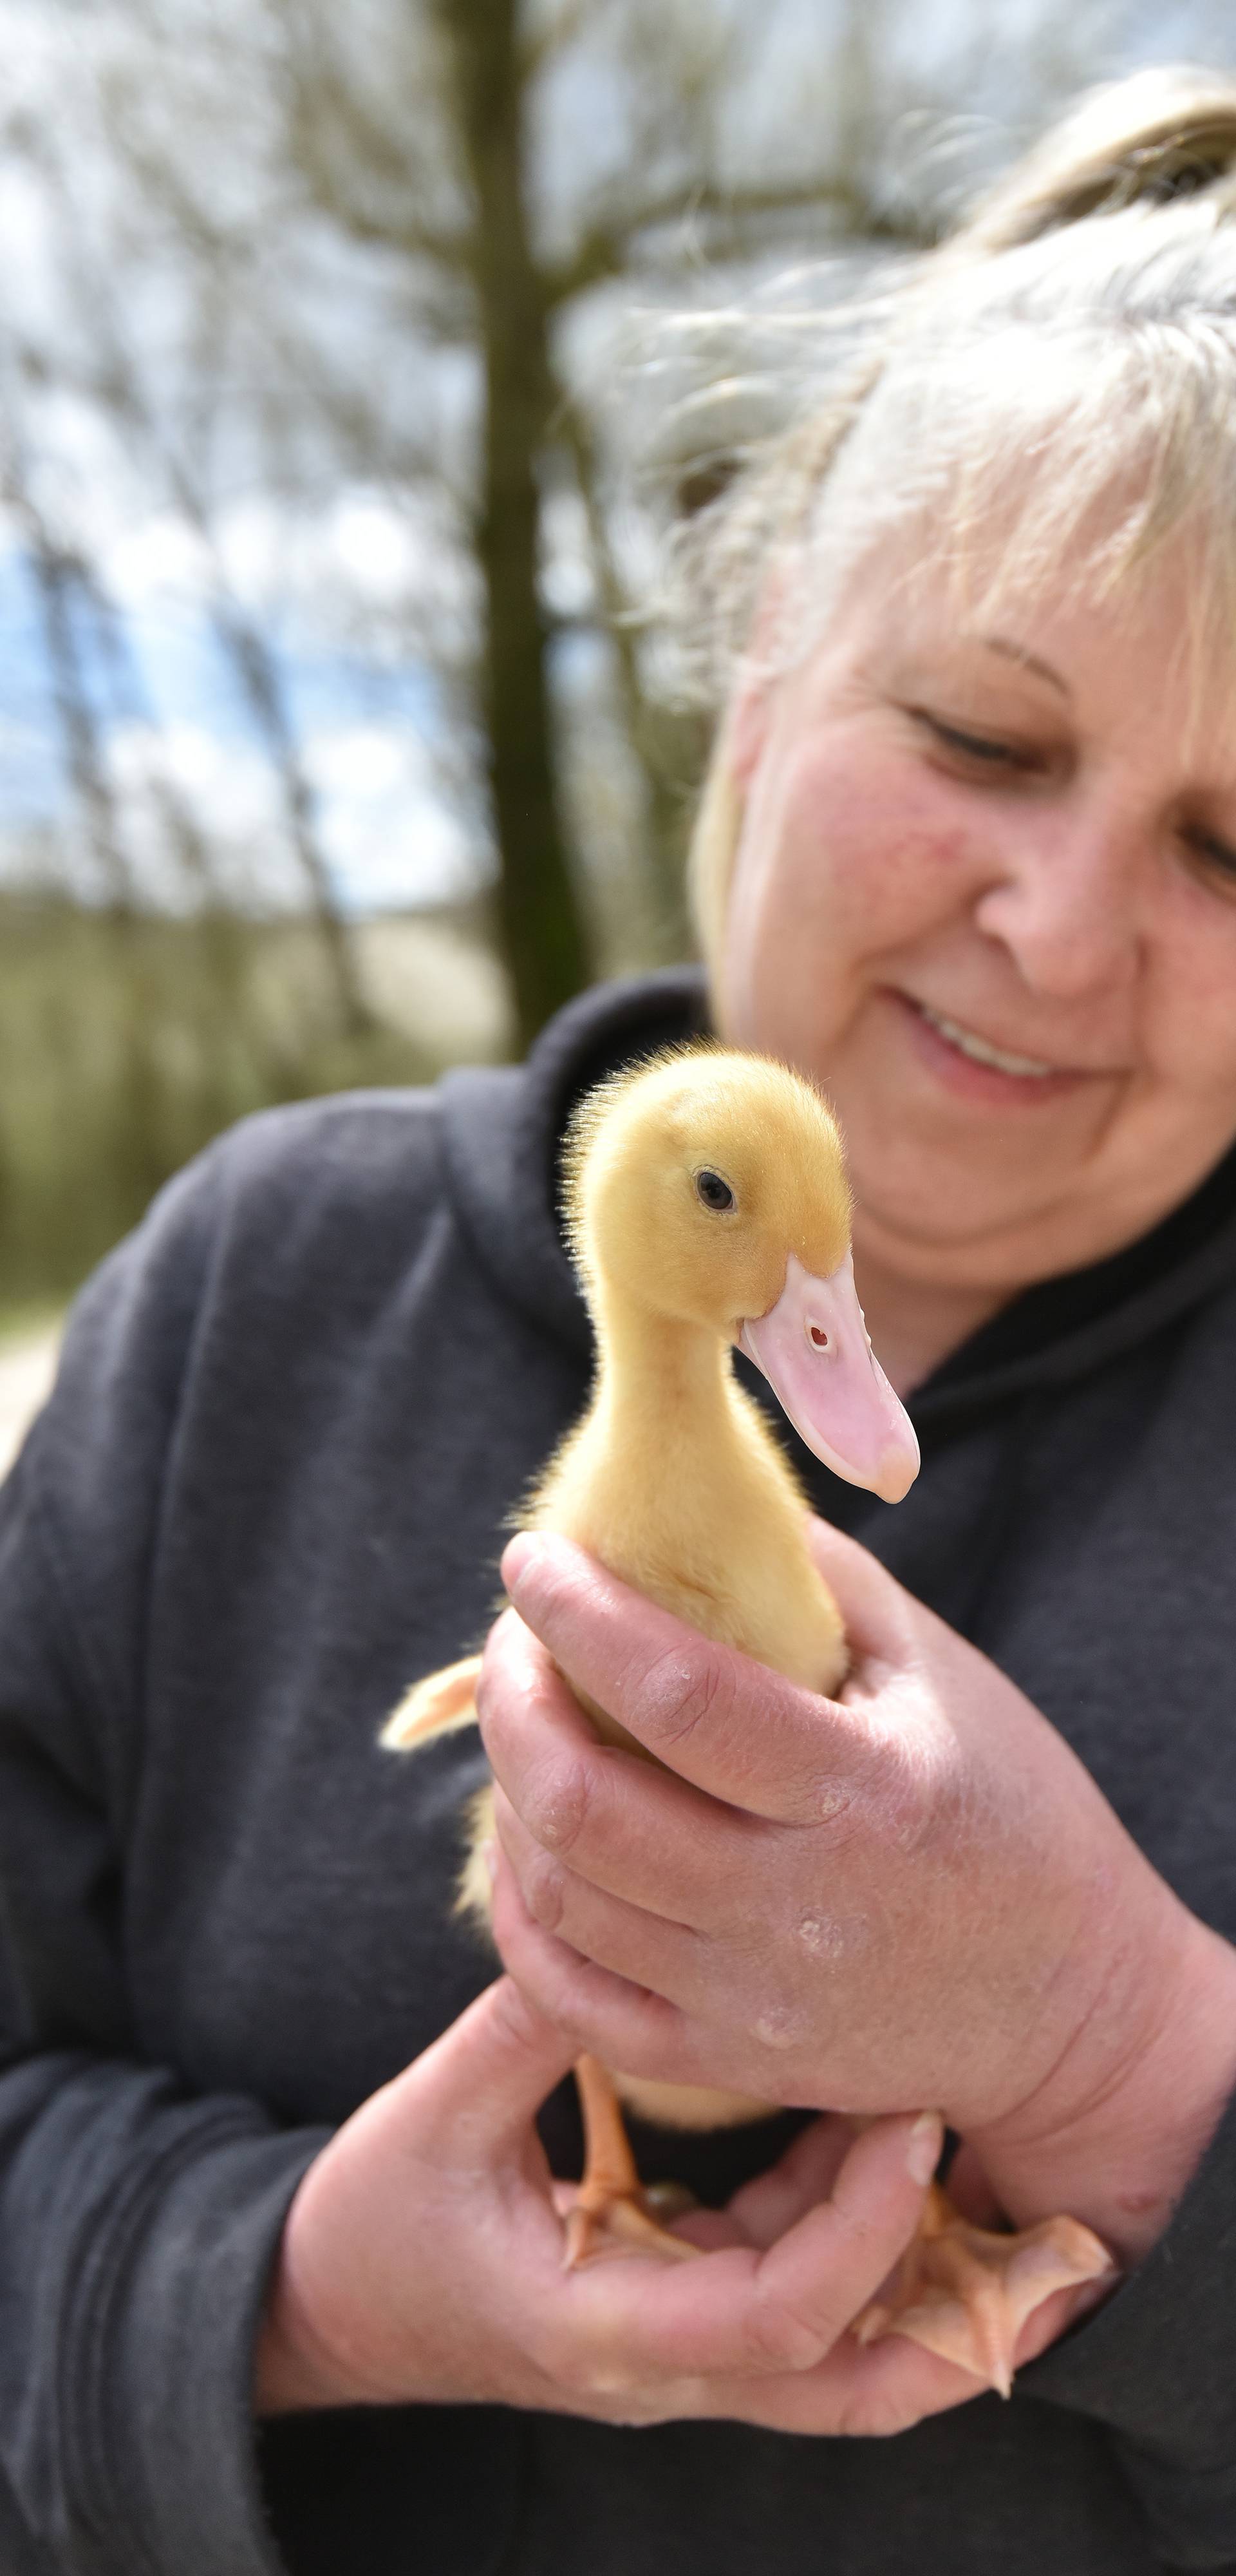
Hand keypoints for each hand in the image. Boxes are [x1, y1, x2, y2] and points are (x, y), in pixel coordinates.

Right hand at [254, 1974, 1017, 2433]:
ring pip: (841, 2344)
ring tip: (938, 2118)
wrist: (329, 2305)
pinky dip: (848, 2230)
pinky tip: (866, 2130)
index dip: (865, 2232)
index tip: (910, 2125)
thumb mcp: (440, 2114)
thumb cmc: (378, 2218)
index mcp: (607, 2329)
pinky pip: (796, 2293)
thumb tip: (607, 1905)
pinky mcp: (683, 2313)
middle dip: (936, 2279)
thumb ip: (528, 2026)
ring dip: (903, 2251)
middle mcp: (664, 2366)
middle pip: (853, 2371)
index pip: (782, 2319)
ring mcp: (680, 2354)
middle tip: (973, 2140)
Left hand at [481, 1526, 1235, 2263]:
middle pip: (588, 1805)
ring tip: (523, 1726)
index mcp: (866, 1788)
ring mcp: (759, 1999)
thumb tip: (696, 1498)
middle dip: (511, 1699)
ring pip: (564, 1897)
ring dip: (509, 1792)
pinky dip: (522, 1912)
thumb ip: (821, 1577)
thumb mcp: (939, 1669)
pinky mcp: (733, 2064)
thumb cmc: (1007, 1805)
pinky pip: (571, 1999)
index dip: (579, 1615)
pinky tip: (525, 1843)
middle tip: (511, 1640)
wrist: (1073, 2000)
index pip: (678, 1692)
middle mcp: (803, 1904)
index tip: (531, 1557)